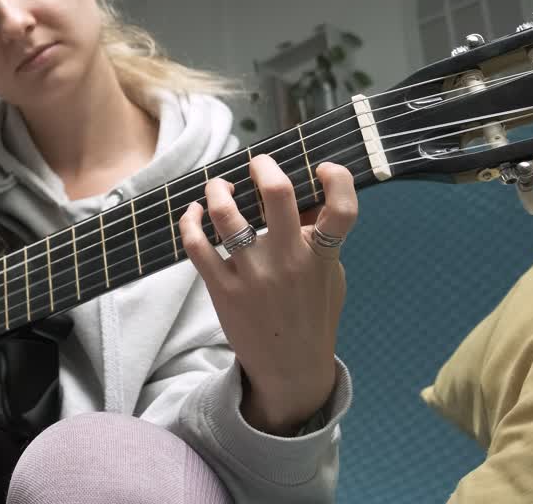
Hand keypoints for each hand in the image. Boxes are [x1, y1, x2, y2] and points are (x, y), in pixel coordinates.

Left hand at [179, 155, 355, 433]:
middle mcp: (289, 261)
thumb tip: (302, 192)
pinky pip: (197, 245)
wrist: (290, 367)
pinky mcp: (224, 289)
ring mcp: (254, 275)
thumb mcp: (330, 275)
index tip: (323, 167)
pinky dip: (191, 221)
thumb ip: (319, 236)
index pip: (342, 209)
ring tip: (220, 186)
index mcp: (322, 255)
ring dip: (218, 189)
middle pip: (278, 195)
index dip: (338, 179)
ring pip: (226, 215)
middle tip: (257, 164)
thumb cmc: (312, 313)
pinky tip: (194, 212)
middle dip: (264, 166)